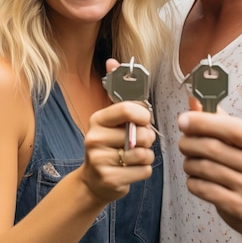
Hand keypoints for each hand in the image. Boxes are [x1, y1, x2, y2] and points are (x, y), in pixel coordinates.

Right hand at [77, 62, 155, 204]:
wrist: (93, 181)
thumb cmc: (109, 145)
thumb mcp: (111, 119)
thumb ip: (118, 93)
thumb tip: (112, 61)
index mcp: (97, 120)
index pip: (127, 109)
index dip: (143, 115)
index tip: (143, 120)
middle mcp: (94, 139)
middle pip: (141, 134)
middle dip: (148, 140)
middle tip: (138, 142)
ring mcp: (100, 161)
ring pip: (145, 154)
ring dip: (146, 157)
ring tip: (134, 157)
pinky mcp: (110, 180)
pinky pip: (144, 171)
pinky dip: (143, 171)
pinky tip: (131, 170)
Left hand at [177, 109, 241, 239]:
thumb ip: (221, 121)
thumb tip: (194, 100)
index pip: (236, 129)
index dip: (206, 122)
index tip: (185, 119)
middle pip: (214, 148)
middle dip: (190, 142)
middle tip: (184, 142)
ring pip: (204, 168)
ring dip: (189, 162)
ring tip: (190, 161)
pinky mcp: (238, 208)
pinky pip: (203, 189)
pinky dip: (193, 181)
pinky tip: (197, 179)